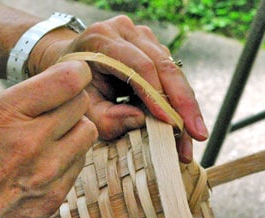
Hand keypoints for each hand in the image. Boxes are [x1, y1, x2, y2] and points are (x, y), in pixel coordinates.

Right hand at [0, 60, 96, 217]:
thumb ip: (16, 105)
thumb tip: (54, 88)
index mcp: (4, 114)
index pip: (70, 79)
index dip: (73, 76)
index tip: (66, 81)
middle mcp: (30, 140)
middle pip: (82, 104)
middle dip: (70, 105)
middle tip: (52, 114)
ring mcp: (47, 172)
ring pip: (87, 133)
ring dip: (74, 132)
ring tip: (50, 141)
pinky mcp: (55, 197)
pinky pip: (78, 164)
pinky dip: (68, 160)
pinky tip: (44, 167)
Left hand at [30, 15, 207, 162]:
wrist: (67, 65)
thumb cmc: (73, 90)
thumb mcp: (83, 109)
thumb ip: (106, 118)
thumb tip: (141, 121)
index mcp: (101, 40)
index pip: (138, 66)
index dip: (157, 95)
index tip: (170, 124)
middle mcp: (125, 31)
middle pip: (163, 65)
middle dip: (183, 103)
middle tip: (197, 134)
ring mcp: (141, 36)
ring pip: (172, 70)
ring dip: (185, 106)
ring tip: (193, 138)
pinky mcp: (152, 46)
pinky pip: (171, 73)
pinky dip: (179, 101)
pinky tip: (186, 126)